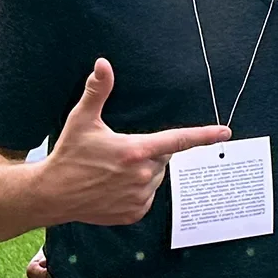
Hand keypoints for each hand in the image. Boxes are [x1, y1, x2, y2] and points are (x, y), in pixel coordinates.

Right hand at [40, 59, 230, 226]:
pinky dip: (137, 190)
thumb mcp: (81, 119)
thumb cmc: (68, 154)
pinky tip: (113, 187)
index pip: (178, 140)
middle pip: (162, 158)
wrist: (51, 194)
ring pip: (155, 178)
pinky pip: (147, 196)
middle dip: (148, 152)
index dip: (204, 135)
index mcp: (136, 151)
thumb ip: (97, 91)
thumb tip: (103, 64)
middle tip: (120, 153)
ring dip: (143, 172)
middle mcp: (142, 175)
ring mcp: (139, 197)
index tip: (225, 132)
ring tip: (113, 171)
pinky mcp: (134, 213)